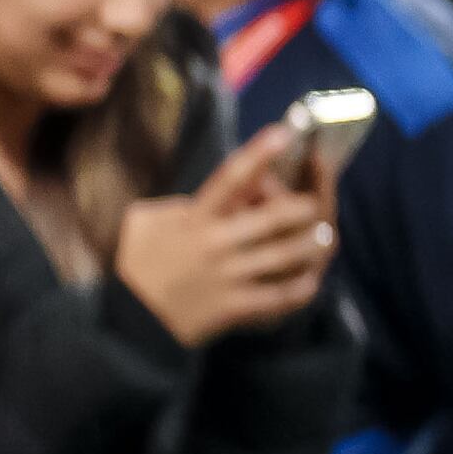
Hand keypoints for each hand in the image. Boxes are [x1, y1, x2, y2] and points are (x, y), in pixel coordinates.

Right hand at [110, 127, 335, 343]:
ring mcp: (226, 277)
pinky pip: (280, 296)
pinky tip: (310, 281)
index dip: (259, 153)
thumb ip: (177, 206)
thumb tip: (206, 196)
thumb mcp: (145, 223)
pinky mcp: (234, 307)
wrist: (130, 321)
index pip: (231, 178)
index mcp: (195, 219)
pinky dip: (300, 288)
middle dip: (301, 207)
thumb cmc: (138, 267)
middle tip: (312, 204)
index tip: (284, 132)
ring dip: (309, 245)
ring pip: (284, 255)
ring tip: (322, 237)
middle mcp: (214, 244)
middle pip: (272, 217)